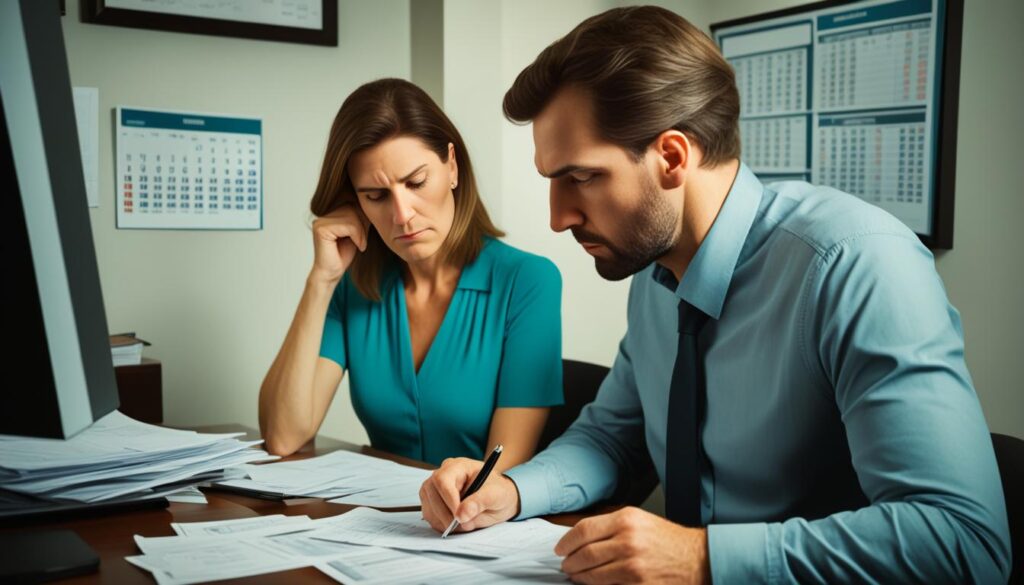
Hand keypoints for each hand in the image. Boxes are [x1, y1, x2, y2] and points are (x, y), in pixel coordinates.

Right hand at [309, 205, 368, 283]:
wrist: (332, 273)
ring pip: (352, 216)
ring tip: (360, 244)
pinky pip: (349, 225)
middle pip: (353, 208)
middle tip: (362, 241)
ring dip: (361, 232)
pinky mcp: (321, 228)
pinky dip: (358, 236)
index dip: (364, 218)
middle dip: (363, 225)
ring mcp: (320, 220)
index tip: (363, 235)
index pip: (354, 204)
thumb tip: (373, 200)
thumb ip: (360, 216)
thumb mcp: (357, 230)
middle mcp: (323, 213)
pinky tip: (357, 246)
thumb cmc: (344, 254)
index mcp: (331, 212)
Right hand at [419, 457, 520, 533]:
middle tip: (462, 525)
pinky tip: (456, 524)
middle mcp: (443, 474)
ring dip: (443, 521)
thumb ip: (480, 502)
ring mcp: (435, 488)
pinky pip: (429, 516)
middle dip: (445, 514)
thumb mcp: (496, 495)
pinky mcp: (432, 502)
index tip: (458, 517)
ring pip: (427, 506)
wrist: (497, 499)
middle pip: (430, 492)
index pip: (443, 480)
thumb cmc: (498, 492)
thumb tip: (462, 514)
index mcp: (459, 466)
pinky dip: (441, 524)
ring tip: (463, 524)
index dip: (448, 500)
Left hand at [556, 507, 709, 584]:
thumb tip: (579, 538)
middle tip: (566, 565)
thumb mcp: (639, 520)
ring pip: (593, 575)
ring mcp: (633, 566)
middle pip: (585, 554)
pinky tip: (593, 584)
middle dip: (570, 562)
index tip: (560, 549)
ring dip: (580, 577)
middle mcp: (628, 542)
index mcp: (626, 520)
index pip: (583, 530)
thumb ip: (610, 527)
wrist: (697, 559)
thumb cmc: (667, 540)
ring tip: (576, 576)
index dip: (566, 542)